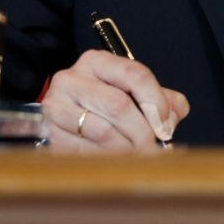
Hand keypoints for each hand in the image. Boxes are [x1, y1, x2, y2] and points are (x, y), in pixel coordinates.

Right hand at [41, 51, 188, 152]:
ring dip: (128, 149)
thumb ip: (163, 100)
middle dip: (143, 131)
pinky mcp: (50, 132)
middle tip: (156, 149)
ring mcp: (56, 105)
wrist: (65, 117)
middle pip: (118, 105)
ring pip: (102, 131)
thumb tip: (173, 119)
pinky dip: (108, 159)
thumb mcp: (135, 93)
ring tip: (139, 157)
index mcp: (98, 61)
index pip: (135, 75)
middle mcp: (72, 78)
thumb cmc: (106, 103)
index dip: (157, 102)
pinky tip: (117, 162)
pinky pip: (86, 151)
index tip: (166, 126)